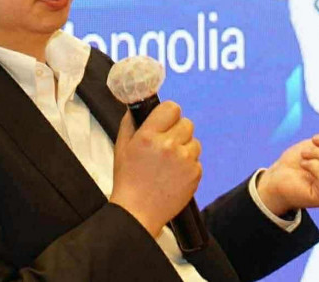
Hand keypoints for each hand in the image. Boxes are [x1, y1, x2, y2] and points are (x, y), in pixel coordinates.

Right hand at [109, 102, 202, 237]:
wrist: (137, 212)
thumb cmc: (128, 180)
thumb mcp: (121, 147)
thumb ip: (130, 122)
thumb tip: (140, 106)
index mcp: (149, 136)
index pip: (172, 108)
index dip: (168, 114)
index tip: (164, 122)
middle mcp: (169, 145)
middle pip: (186, 123)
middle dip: (177, 131)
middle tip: (165, 145)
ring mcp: (185, 160)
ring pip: (194, 141)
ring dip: (185, 148)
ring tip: (169, 163)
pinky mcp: (195, 174)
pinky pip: (197, 160)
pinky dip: (188, 166)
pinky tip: (174, 175)